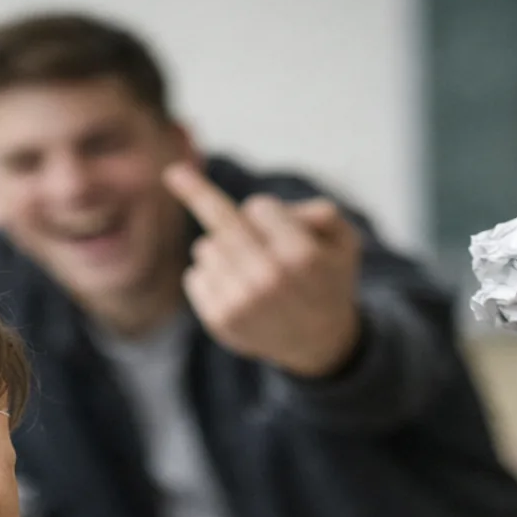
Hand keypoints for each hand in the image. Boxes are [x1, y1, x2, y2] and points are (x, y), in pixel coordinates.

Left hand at [163, 162, 362, 377]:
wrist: (317, 342)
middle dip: (199, 194)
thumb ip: (320, 213)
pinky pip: (194, 276)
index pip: (259, 207)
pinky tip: (234, 290)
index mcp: (302, 257)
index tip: (271, 218)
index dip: (267, 211)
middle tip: (173, 173)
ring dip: (222, 248)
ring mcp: (242, 302)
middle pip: (224, 223)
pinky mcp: (220, 320)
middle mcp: (269, 280)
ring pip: (207, 248)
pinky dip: (208, 274)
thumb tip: (259, 207)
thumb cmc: (327, 280)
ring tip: (249, 269)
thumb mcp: (343, 242)